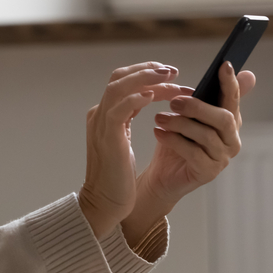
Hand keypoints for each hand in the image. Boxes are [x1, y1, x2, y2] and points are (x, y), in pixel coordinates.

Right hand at [79, 62, 188, 238]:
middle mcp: (99, 114)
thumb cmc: (117, 176)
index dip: (145, 73)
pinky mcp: (107, 137)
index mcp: (104, 114)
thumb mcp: (122, 139)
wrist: (104, 202)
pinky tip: (153, 96)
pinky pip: (118, 110)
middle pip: (119, 77)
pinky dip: (135, 99)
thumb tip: (147, 96)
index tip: (169, 73)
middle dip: (147, 70)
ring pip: (119, 88)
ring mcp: (101, 124)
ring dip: (145, 79)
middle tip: (173, 70)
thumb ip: (128, 116)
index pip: (123, 81)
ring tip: (169, 76)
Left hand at [139, 62, 256, 211]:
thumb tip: (243, 72)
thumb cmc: (177, 140)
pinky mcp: (208, 172)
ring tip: (159, 118)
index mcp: (229, 122)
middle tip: (173, 101)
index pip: (233, 99)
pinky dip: (173, 140)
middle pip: (223, 118)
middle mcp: (232, 140)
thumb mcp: (189, 115)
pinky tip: (158, 133)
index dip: (230, 83)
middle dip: (197, 106)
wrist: (162, 175)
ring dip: (180, 123)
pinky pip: (193, 153)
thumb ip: (208, 96)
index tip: (224, 65)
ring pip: (206, 135)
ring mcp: (222, 158)